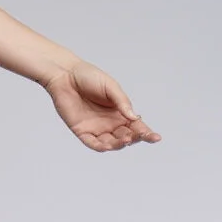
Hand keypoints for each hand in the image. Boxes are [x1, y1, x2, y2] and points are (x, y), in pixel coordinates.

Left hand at [44, 61, 160, 150]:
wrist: (65, 74)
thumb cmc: (89, 77)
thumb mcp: (110, 87)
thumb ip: (122, 102)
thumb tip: (135, 117)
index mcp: (120, 112)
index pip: (137, 127)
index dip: (147, 133)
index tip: (156, 137)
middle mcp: (110, 123)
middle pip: (126, 137)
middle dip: (134, 139)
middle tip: (138, 136)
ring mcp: (96, 128)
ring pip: (111, 143)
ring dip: (119, 144)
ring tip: (125, 140)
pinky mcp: (81, 131)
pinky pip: (92, 143)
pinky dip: (100, 147)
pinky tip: (107, 147)